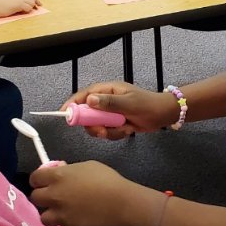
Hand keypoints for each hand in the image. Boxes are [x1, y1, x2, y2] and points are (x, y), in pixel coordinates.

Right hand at [0, 0, 40, 17]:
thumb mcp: (6, 2)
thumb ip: (13, 2)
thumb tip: (18, 7)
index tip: (37, 3)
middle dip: (36, 2)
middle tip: (39, 6)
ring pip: (31, 1)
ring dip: (32, 6)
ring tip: (31, 10)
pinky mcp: (18, 4)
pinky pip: (28, 7)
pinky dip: (28, 9)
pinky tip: (26, 11)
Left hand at [30, 161, 144, 225]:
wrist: (125, 205)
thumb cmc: (109, 180)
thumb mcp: (88, 166)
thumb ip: (70, 170)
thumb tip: (61, 172)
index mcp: (58, 177)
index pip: (35, 178)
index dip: (39, 180)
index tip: (45, 182)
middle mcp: (54, 196)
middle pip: (35, 198)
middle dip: (44, 198)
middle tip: (56, 198)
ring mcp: (60, 216)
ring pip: (45, 219)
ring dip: (53, 216)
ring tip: (66, 214)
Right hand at [63, 82, 180, 139]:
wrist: (162, 115)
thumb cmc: (147, 105)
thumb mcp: (128, 103)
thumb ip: (108, 103)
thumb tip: (89, 100)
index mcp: (107, 91)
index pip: (83, 96)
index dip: (71, 104)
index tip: (63, 114)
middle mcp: (105, 101)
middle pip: (86, 114)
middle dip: (94, 125)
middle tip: (102, 131)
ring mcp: (108, 113)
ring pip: (96, 126)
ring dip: (107, 131)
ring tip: (123, 129)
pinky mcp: (113, 123)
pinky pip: (105, 132)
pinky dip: (115, 134)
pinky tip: (127, 130)